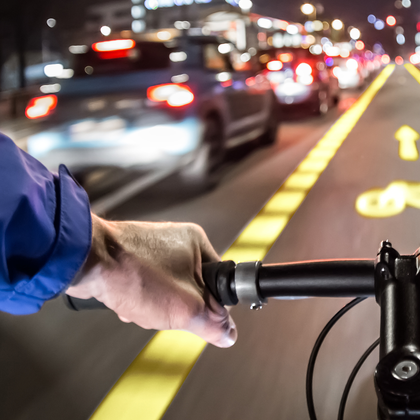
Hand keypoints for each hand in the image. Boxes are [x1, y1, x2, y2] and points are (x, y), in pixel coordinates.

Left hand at [66, 214, 236, 347]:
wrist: (86, 259)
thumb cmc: (135, 274)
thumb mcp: (184, 307)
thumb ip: (212, 323)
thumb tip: (229, 334)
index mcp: (197, 243)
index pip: (220, 283)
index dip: (211, 305)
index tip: (196, 314)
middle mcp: (178, 241)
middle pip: (193, 289)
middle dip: (177, 307)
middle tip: (163, 307)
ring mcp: (155, 247)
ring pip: (168, 290)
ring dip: (156, 305)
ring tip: (140, 301)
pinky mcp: (136, 255)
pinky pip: (149, 284)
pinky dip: (141, 297)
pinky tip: (128, 299)